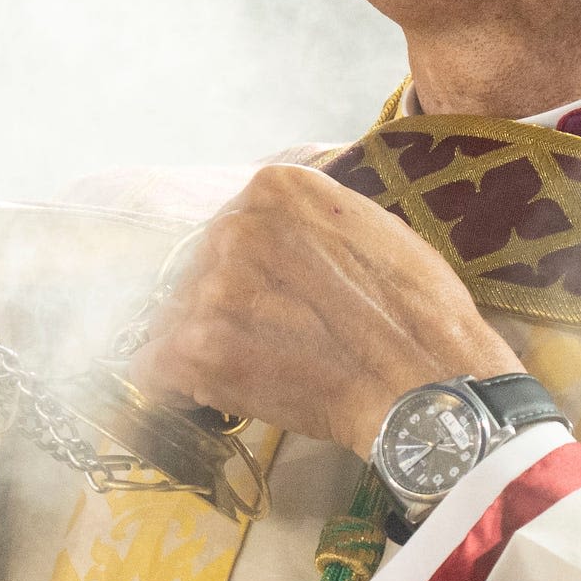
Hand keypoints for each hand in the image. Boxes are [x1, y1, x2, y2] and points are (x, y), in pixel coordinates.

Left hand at [128, 164, 521, 455]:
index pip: (225, 224)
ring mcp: (213, 287)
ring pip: (172, 318)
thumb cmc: (418, 314)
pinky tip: (218, 392)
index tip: (273, 296)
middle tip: (269, 339)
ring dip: (204, 346)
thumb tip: (270, 214)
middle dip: (222, 305)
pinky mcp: (197, 348)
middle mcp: (234, 226)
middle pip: (194, 268)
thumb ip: (310, 214)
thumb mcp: (373, 224)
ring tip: (258, 369)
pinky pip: (151, 368)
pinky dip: (175, 387)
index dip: (247, 269)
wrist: (429, 387)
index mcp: (275, 188)